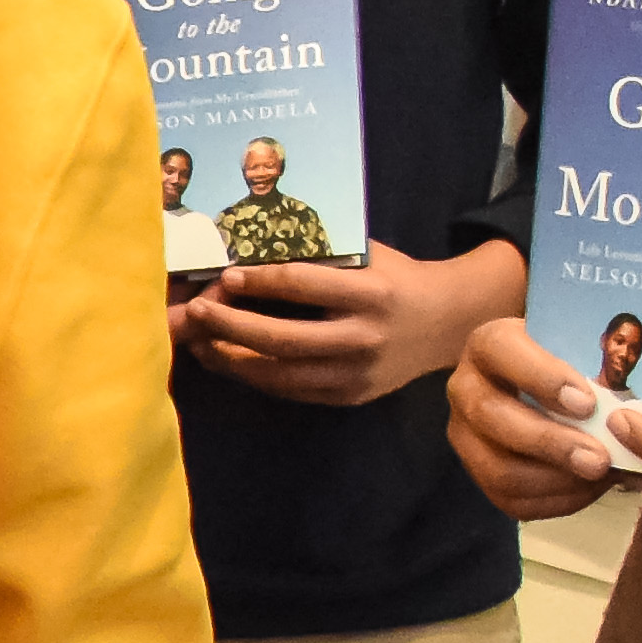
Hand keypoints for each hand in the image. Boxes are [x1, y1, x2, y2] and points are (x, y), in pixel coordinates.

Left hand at [175, 240, 488, 409]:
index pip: (304, 286)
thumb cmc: (396, 278)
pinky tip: (231, 361)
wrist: (446, 322)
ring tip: (201, 342)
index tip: (226, 275)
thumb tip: (252, 245)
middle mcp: (365, 338)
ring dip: (234, 360)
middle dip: (231, 326)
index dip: (260, 281)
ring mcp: (358, 374)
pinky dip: (258, 377)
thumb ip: (319, 254)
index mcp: (372, 294)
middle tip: (195, 312)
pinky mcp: (351, 396)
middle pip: (284, 339)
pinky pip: (293, 391)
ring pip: (283, 375)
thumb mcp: (367, 255)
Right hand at [444, 314, 619, 521]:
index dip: (542, 378)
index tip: (587, 403)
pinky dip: (553, 500)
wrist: (544, 387)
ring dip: (554, 480)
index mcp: (489, 344)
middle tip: (599, 459)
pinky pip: (508, 500)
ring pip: (497, 469)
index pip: (502, 351)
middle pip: (493, 418)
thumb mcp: (580, 347)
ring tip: (600, 476)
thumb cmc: (571, 360)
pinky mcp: (478, 473)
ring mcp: (466, 435)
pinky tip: (588, 489)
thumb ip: (598, 363)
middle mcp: (466, 388)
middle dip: (550, 443)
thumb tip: (634, 404)